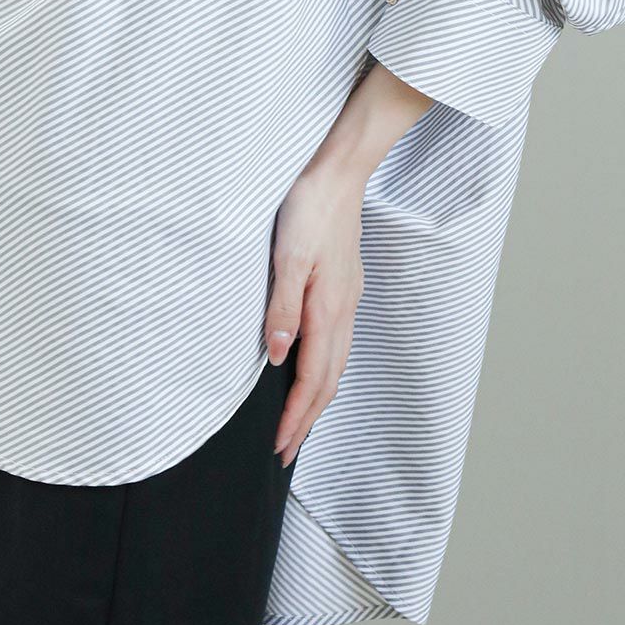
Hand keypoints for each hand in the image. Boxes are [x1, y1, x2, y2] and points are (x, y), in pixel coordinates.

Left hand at [265, 166, 365, 467]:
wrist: (338, 173)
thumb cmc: (309, 208)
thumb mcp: (287, 256)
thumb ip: (282, 308)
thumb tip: (276, 358)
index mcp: (327, 308)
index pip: (312, 378)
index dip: (296, 416)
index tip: (280, 445)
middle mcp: (343, 310)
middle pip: (329, 380)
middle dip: (307, 419)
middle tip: (287, 451)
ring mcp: (347, 299)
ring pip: (336, 363)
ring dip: (317, 398)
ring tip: (300, 422)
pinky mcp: (345, 287)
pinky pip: (338, 343)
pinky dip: (326, 369)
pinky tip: (315, 368)